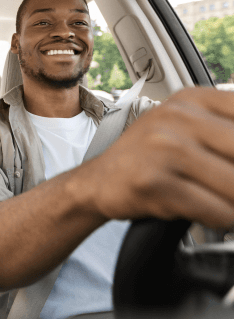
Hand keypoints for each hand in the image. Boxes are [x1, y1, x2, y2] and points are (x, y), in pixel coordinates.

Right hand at [84, 87, 233, 228]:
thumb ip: (224, 130)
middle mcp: (177, 118)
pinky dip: (224, 219)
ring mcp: (163, 149)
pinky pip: (214, 210)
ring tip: (226, 201)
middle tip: (231, 186)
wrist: (99, 181)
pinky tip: (215, 214)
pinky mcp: (153, 183)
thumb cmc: (147, 157)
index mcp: (191, 99)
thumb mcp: (184, 126)